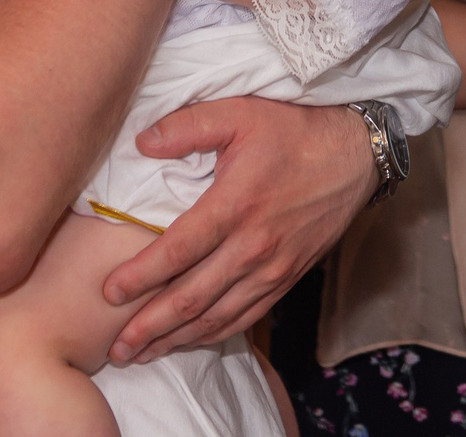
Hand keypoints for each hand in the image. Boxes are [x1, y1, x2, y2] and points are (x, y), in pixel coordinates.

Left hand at [103, 98, 373, 361]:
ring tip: (142, 354)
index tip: (108, 293)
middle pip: (192, 298)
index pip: (178, 251)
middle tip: (115, 347)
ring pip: (217, 317)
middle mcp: (254, 246)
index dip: (140, 277)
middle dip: (150, 326)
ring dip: (176, 340)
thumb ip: (187, 126)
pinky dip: (214, 335)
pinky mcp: (288, 278)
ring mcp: (273, 268)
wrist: (356, 154)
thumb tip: (140, 142)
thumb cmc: (294, 130)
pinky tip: (190, 341)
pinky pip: (245, 317)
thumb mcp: (240, 112)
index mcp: (236, 205)